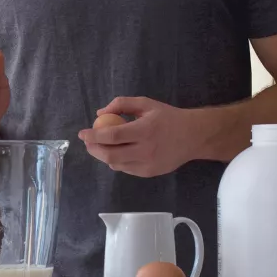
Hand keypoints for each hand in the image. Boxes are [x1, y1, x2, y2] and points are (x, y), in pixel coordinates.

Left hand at [79, 97, 201, 177]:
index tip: (82, 133)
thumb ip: (122, 104)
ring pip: (116, 164)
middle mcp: (146, 150)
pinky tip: (120, 151)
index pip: (112, 135)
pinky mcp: (149, 173)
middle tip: (88, 142)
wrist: (194, 136)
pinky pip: (126, 169)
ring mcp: (148, 164)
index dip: (94, 135)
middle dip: (93, 149)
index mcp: (145, 130)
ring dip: (104, 156)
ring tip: (102, 146)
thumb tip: (100, 114)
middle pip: (110, 155)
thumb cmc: (168, 117)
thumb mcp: (146, 103)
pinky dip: (117, 161)